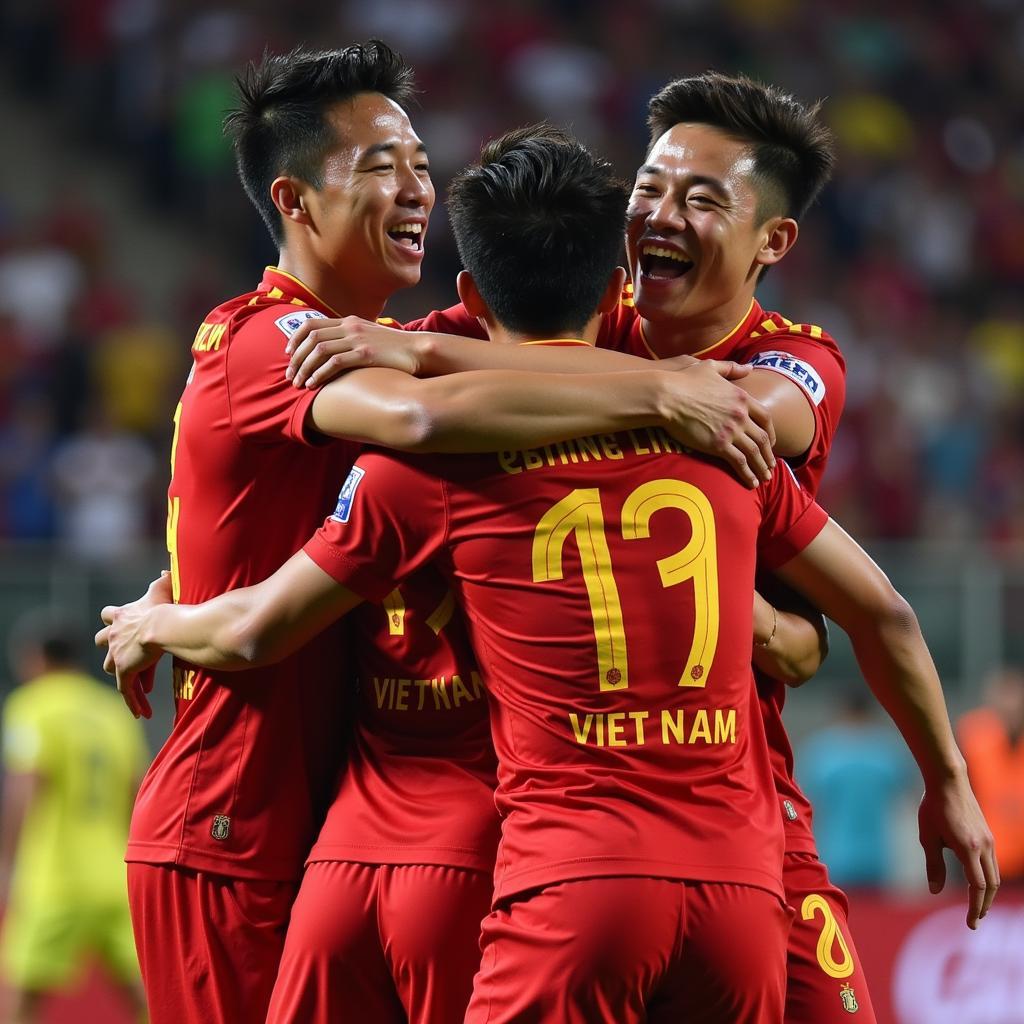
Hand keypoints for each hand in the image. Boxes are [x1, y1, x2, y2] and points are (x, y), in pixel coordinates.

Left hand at [95, 572, 173, 718]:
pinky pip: (127, 691)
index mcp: (121, 616)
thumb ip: (163, 579)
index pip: (108, 615)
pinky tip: (142, 714)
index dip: (112, 619)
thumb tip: (166, 570)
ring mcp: (117, 655)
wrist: (161, 626)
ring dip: (121, 675)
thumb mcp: (160, 590)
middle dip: (109, 648)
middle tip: (120, 656)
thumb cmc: (163, 607)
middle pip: (102, 641)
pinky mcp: (124, 672)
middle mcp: (114, 636)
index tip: (116, 622)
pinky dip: (134, 703)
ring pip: (111, 668)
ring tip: (134, 687)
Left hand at [285, 317, 422, 386]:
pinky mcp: (366, 354)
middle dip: (296, 358)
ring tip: (299, 383)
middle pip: (311, 338)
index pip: (311, 324)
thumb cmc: (394, 348)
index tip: (288, 354)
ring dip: (305, 368)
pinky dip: (320, 374)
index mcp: (349, 321)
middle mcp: (350, 327)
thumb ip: (350, 338)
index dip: (295, 338)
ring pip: (319, 351)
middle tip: (290, 375)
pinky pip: (334, 363)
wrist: (418, 350)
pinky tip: (314, 385)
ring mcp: (358, 340)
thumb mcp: (369, 336)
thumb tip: (333, 350)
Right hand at [659, 361, 775, 487]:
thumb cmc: (684, 381)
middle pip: (762, 438)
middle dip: (768, 454)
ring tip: (765, 478)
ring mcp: (731, 431)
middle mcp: (741, 415)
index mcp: (741, 397)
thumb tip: (749, 368)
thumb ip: (731, 368)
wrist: (668, 396)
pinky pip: (739, 462)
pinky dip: (748, 474)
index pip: (765, 417)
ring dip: (761, 468)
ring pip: (754, 452)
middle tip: (770, 466)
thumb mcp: (711, 367)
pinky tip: (751, 483)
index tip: (771, 442)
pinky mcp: (719, 445)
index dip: (771, 432)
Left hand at [918, 772, 998, 928]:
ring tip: (977, 906)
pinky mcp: (988, 835)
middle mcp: (984, 847)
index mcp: (968, 848)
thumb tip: (935, 891)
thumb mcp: (927, 836)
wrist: (949, 781)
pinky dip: (987, 878)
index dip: (974, 908)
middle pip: (990, 886)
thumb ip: (934, 865)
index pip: (977, 887)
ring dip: (987, 894)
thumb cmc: (933, 807)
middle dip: (982, 905)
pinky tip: (978, 883)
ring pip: (994, 875)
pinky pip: (992, 863)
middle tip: (974, 921)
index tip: (970, 924)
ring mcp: (989, 841)